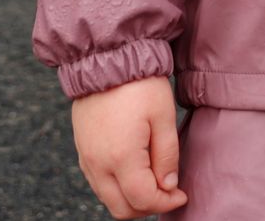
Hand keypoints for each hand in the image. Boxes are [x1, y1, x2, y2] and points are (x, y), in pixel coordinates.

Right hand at [71, 76, 187, 217]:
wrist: (106, 58)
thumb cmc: (140, 84)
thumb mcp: (164, 116)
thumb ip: (167, 155)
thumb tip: (169, 186)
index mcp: (121, 157)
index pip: (143, 200)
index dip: (166, 203)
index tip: (182, 194)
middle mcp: (98, 164)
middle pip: (121, 209)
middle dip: (148, 207)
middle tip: (169, 192)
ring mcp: (86, 159)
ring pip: (108, 199)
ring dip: (132, 199)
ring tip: (155, 180)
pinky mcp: (82, 151)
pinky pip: (98, 183)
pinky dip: (117, 187)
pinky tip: (136, 170)